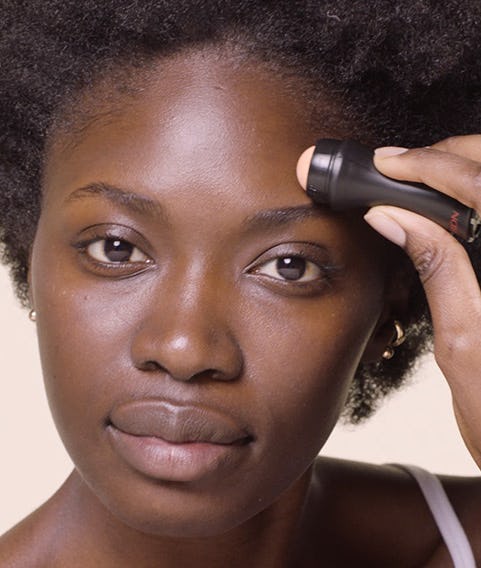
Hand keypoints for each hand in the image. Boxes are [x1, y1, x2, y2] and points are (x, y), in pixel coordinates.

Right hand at [297, 135, 480, 468]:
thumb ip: (437, 269)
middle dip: (450, 155)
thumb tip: (394, 218)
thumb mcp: (461, 343)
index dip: (427, 165)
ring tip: (420, 181)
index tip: (387, 162)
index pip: (478, 186)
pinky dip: (473, 201)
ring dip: (464, 171)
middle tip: (402, 166)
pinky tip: (450, 212)